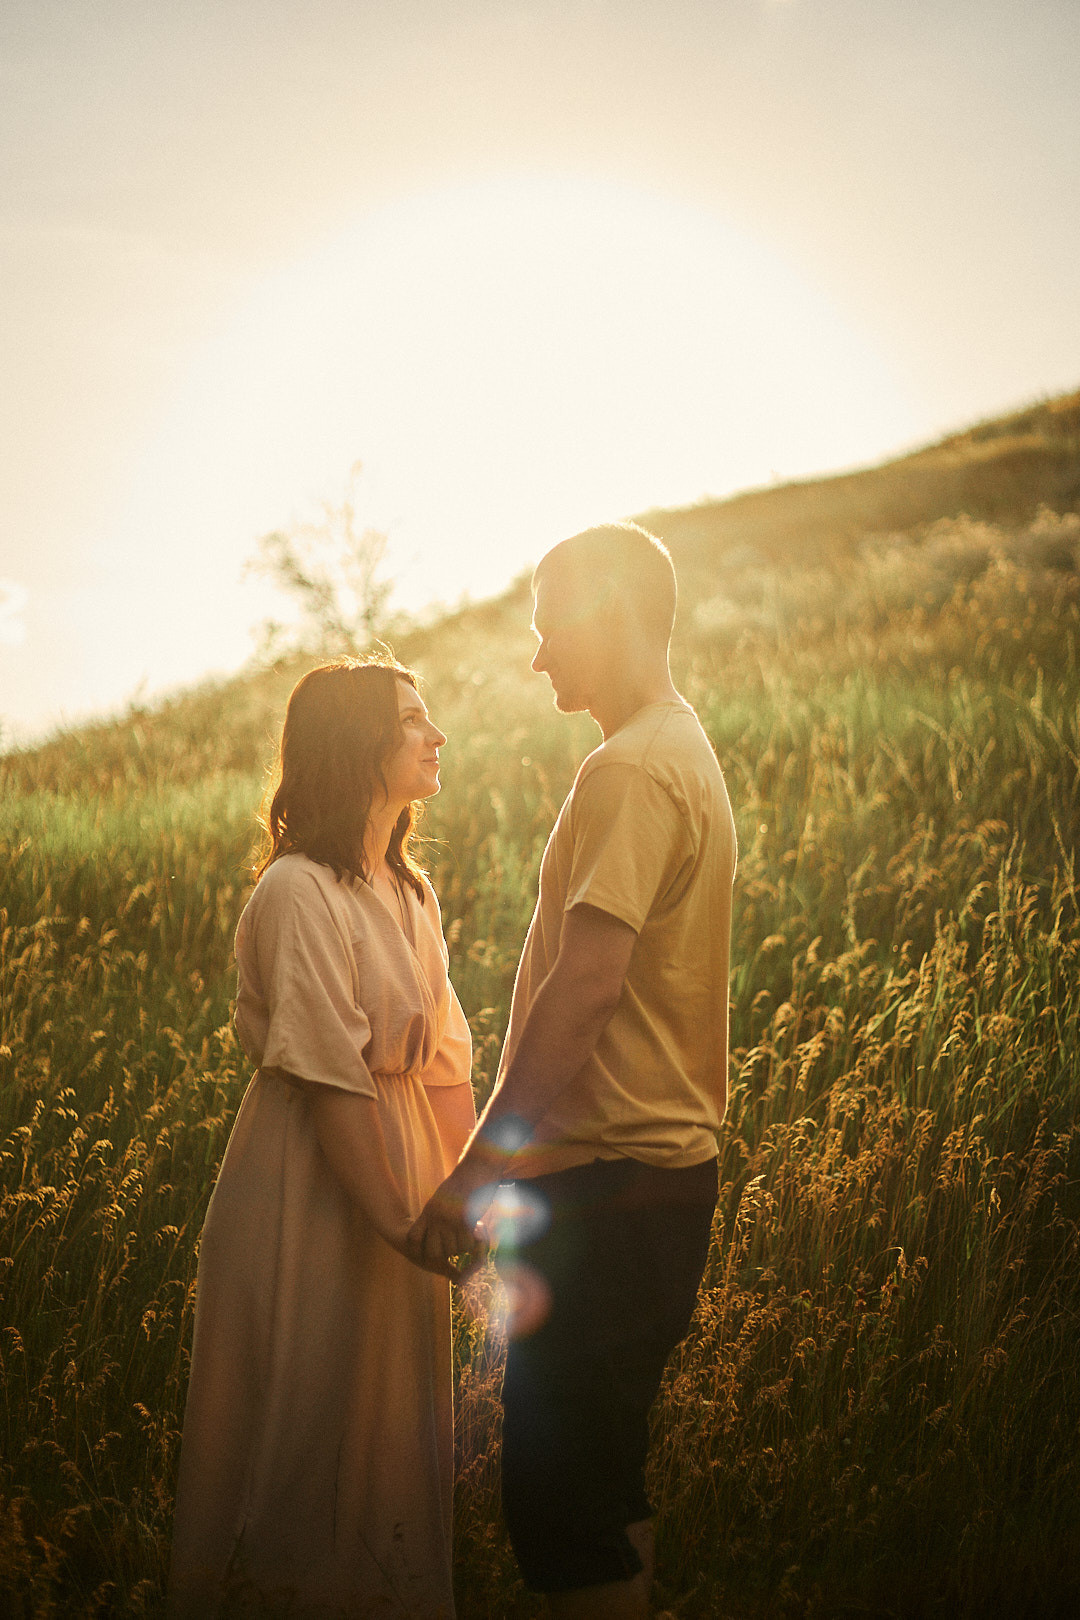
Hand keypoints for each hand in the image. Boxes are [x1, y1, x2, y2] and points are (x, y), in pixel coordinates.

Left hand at [405, 1160, 495, 1279]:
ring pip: (452, 1250)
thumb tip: (434, 1226)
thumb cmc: (463, 1180)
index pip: (413, 1238)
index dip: (418, 1248)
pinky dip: (472, 1244)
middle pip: (433, 1251)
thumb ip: (436, 1212)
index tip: (428, 1250)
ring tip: (467, 1239)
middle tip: (454, 1248)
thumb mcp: (442, 1196)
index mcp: (429, 1211)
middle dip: (444, 1254)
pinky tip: (476, 1235)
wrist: (477, 1168)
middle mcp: (437, 1218)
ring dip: (461, 1248)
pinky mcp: (466, 1221)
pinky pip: (466, 1244)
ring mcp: (451, 1220)